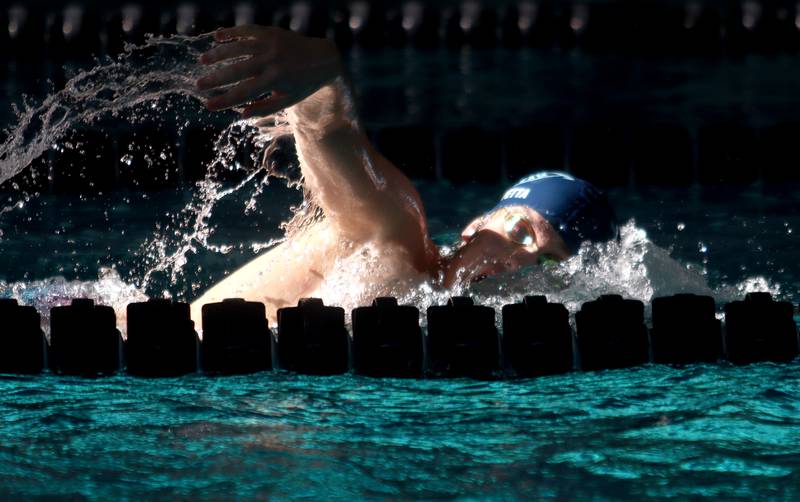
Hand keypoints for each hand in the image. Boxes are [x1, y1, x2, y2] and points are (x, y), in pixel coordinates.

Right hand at [196, 25, 341, 117]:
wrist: (324, 58)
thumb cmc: (305, 84)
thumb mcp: (288, 100)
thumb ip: (265, 107)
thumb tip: (240, 114)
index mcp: (276, 80)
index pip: (244, 92)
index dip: (225, 100)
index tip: (208, 105)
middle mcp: (272, 60)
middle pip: (237, 70)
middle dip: (216, 79)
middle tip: (198, 85)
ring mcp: (271, 43)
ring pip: (239, 47)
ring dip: (219, 53)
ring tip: (203, 60)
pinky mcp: (271, 31)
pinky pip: (247, 30)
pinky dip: (231, 32)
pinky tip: (216, 37)